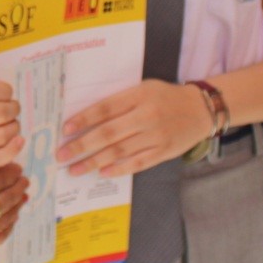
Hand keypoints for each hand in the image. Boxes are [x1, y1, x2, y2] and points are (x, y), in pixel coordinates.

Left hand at [54, 80, 212, 176]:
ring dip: (94, 162)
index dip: (84, 119)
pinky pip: (138, 163)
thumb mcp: (143, 89)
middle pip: (109, 133)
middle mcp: (147, 116)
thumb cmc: (165, 97)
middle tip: (62, 154)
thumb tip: (87, 117)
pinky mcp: (164, 152)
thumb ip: (120, 101)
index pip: (106, 108)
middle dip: (82, 145)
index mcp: (139, 96)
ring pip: (120, 152)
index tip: (65, 128)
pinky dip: (119, 169)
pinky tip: (103, 173)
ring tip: (75, 169)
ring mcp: (156, 136)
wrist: (201, 109)